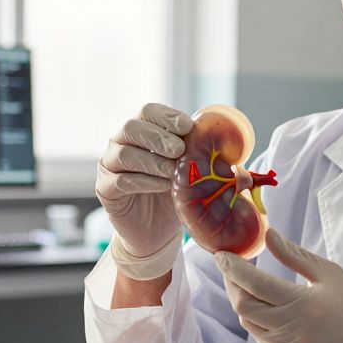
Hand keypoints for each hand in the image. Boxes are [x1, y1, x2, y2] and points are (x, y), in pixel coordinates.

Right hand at [96, 103, 192, 278]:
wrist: (157, 231)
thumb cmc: (174, 194)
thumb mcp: (191, 171)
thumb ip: (205, 155)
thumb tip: (236, 146)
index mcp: (142, 132)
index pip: (147, 111)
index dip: (167, 116)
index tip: (187, 127)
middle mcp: (120, 143)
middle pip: (132, 127)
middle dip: (158, 136)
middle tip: (179, 149)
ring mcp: (109, 166)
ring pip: (123, 153)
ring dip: (151, 160)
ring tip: (172, 172)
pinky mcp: (105, 190)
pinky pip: (120, 181)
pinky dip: (143, 181)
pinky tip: (162, 186)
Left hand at [215, 229, 342, 342]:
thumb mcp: (328, 273)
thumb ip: (294, 255)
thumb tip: (268, 235)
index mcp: (301, 305)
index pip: (255, 284)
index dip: (233, 268)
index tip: (221, 254)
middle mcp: (289, 331)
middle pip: (243, 305)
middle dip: (231, 284)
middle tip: (230, 267)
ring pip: (248, 323)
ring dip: (244, 302)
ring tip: (249, 285)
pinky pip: (259, 338)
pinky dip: (257, 321)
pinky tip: (268, 310)